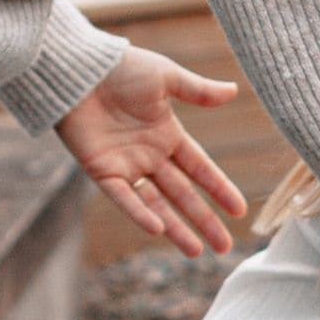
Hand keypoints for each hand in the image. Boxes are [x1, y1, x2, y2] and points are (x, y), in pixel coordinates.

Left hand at [56, 47, 248, 255]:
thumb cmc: (121, 68)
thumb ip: (198, 90)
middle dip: (204, 220)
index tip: (239, 211)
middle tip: (224, 247)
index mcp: (167, 135)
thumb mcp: (166, 77)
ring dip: (175, 228)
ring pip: (156, 205)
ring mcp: (126, 166)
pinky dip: (139, 213)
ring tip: (196, 252)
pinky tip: (157, 229)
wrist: (79, 70)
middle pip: (183, 195)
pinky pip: (123, 197)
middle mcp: (149, 156)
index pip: (200, 169)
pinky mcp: (101, 170)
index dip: (220, 189)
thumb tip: (234, 91)